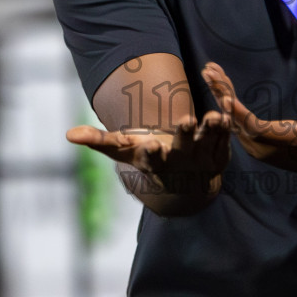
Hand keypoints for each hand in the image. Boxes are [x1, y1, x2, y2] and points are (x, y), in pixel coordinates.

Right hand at [66, 110, 230, 196]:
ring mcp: (202, 160)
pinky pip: (225, 139)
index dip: (152, 153)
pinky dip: (227, 128)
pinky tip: (227, 112)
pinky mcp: (220, 155)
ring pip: (208, 143)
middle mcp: (180, 163)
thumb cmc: (148, 158)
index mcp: (156, 163)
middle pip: (183, 149)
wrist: (183, 183)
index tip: (150, 145)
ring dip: (211, 130)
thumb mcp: (124, 151)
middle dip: (185, 136)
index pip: (152, 159)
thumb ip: (99, 141)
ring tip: (213, 116)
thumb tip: (68, 134)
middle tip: (185, 121)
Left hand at [201, 62, 296, 180]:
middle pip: (236, 121)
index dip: (239, 114)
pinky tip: (219, 85)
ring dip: (220, 95)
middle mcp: (265, 147)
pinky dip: (227, 102)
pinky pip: (236, 120)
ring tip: (209, 72)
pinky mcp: (256, 140)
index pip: (254, 129)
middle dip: (222, 95)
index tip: (224, 96)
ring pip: (233, 120)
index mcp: (283, 142)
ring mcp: (258, 145)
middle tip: (209, 72)